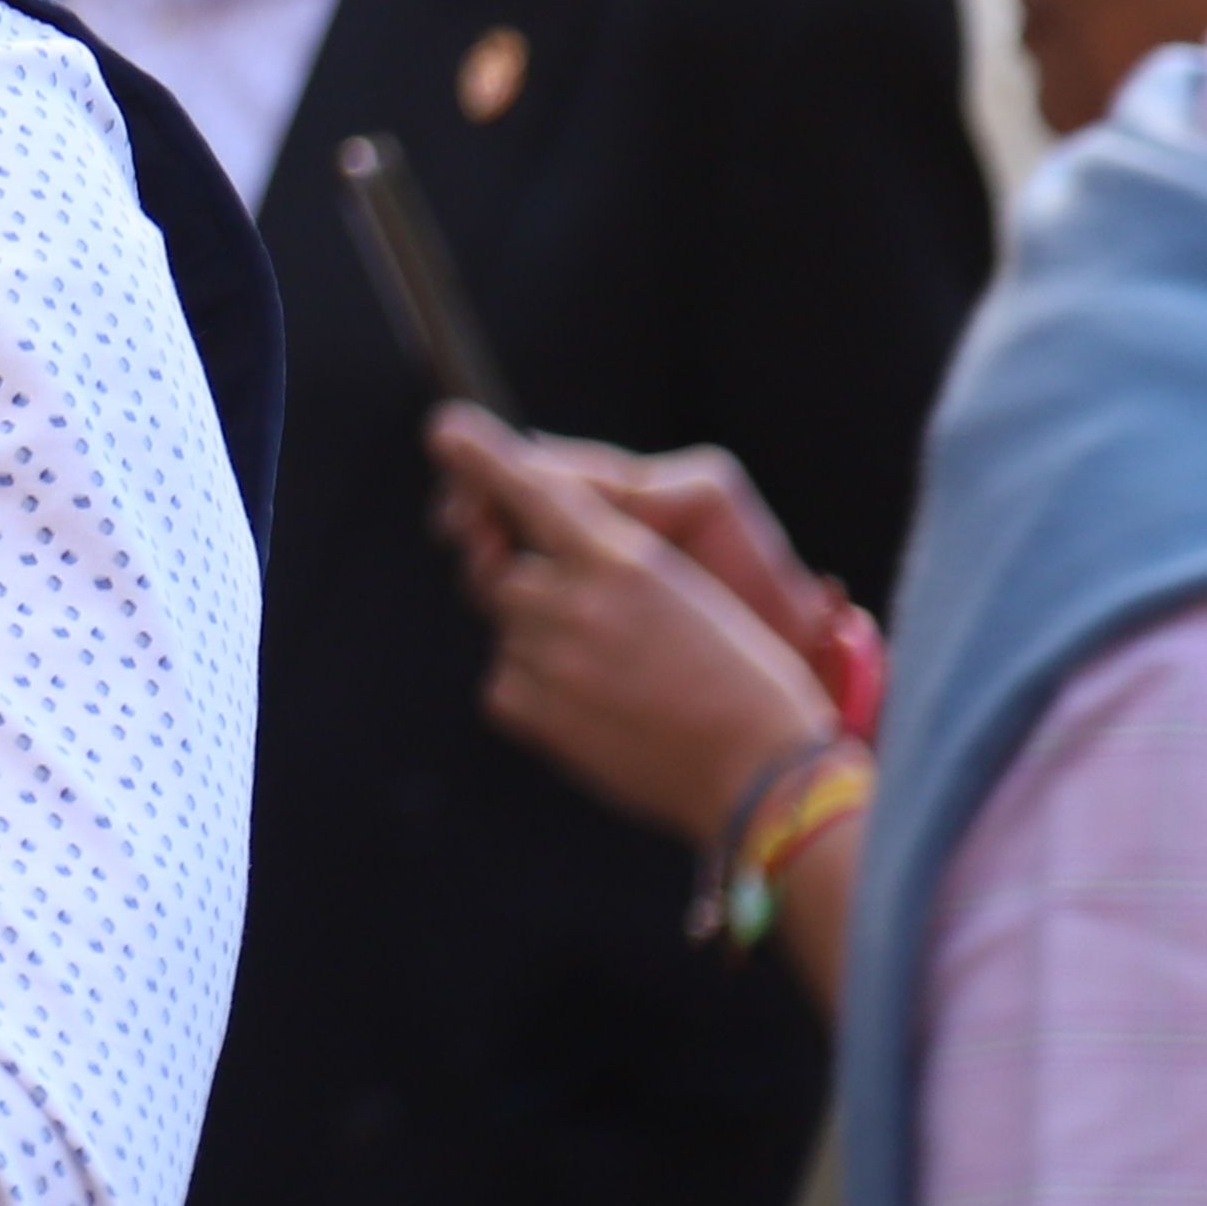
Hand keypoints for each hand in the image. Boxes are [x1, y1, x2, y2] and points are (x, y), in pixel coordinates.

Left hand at [428, 401, 837, 848]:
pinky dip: (534, 689)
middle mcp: (575, 599)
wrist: (761, 774)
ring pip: (506, 628)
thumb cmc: (745, 681)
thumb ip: (610, 568)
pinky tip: (596, 709)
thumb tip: (541, 562)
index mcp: (625, 557)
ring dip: (538, 640)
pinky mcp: (533, 712)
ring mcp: (548, 657)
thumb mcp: (689, 593)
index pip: (533, 491)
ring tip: (613, 676)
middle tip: (575, 616)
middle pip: (498, 570)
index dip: (483, 459)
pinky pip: (503, 683)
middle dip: (519, 582)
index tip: (444, 431)